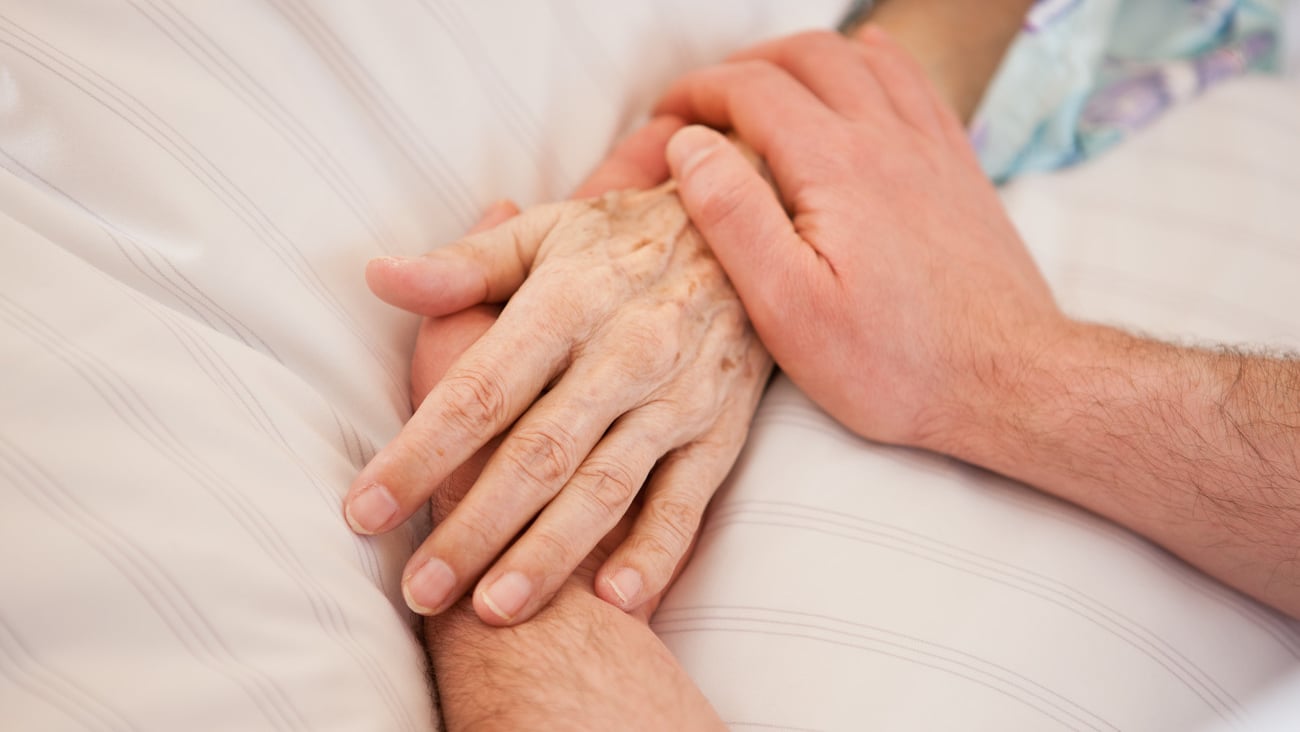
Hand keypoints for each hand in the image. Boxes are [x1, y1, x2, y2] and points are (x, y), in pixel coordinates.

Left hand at [348, 117, 772, 624]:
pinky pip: (688, 501)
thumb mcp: (546, 235)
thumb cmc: (624, 241)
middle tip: (419, 590)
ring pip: (607, 486)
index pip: (480, 389)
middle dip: (475, 526)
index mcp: (566, 302)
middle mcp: (623, 353)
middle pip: (538, 452)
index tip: (362, 512)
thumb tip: (379, 277)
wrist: (751, 235)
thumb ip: (463, 266)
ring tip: (494, 611)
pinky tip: (616, 600)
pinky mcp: (720, 431)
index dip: (419, 453)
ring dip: (551, 553)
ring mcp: (676, 398)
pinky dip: (656, 551)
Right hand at [655, 28, 1065, 447]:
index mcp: (835, 166)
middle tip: (706, 103)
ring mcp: (931, 149)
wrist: (1010, 381)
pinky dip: (875, 61)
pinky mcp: (960, 169)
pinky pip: (916, 83)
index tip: (665, 119)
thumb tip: (690, 146)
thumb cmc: (896, 363)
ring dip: (804, 58)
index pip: (750, 91)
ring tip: (768, 85)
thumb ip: (733, 216)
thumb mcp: (788, 308)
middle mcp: (887, 139)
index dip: (696, 94)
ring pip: (862, 59)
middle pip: (805, 57)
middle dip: (743, 67)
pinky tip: (863, 68)